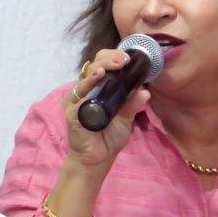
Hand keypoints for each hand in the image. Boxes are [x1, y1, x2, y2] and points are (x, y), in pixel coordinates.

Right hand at [65, 49, 150, 168]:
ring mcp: (78, 100)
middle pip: (94, 65)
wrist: (97, 159)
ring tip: (109, 67)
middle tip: (123, 60)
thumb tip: (145, 91)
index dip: (114, 57)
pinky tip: (96, 78)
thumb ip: (133, 105)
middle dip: (109, 59)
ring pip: (86, 76)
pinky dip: (87, 85)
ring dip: (99, 68)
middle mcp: (87, 89)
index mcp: (100, 87)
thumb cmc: (109, 137)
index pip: (104, 64)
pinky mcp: (72, 111)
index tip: (129, 58)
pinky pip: (79, 96)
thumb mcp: (126, 120)